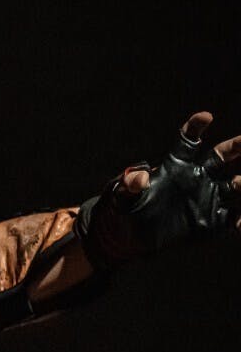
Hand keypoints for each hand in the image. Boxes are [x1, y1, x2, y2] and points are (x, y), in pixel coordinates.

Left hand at [77, 111, 240, 268]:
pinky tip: (239, 223)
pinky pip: (233, 217)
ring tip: (240, 183)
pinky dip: (240, 219)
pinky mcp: (211, 221)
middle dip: (235, 146)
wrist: (133, 235)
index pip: (188, 141)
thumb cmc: (128, 208)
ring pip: (235, 185)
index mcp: (176, 165)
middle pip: (221, 156)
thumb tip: (139, 177)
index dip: (196, 127)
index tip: (205, 116)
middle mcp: (197, 178)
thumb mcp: (124, 195)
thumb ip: (130, 184)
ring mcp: (207, 198)